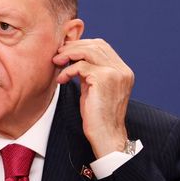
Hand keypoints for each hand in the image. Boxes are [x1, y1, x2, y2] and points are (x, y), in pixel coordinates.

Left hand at [54, 38, 133, 158]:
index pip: (102, 46)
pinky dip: (68, 71)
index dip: (82, 45)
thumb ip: (89, 72)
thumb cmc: (97, 116)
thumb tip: (72, 57)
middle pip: (96, 45)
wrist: (106, 135)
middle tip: (57, 54)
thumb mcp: (94, 88)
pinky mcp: (104, 79)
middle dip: (74, 47)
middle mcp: (122, 70)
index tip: (65, 51)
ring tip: (56, 62)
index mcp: (122, 70)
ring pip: (89, 51)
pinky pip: (81, 66)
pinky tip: (61, 79)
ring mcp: (115, 73)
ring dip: (69, 55)